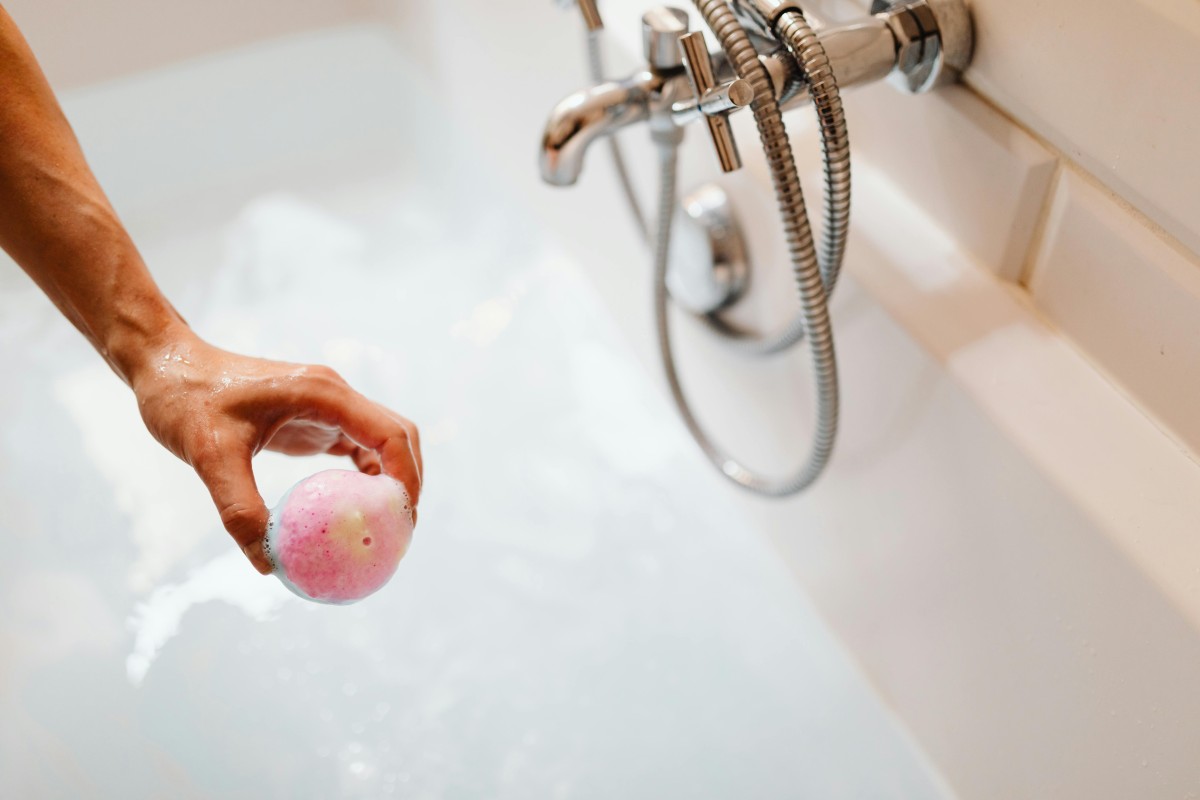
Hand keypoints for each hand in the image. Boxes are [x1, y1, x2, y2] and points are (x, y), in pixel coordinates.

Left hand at [129, 330, 421, 573]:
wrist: (166, 366)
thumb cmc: (186, 400)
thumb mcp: (210, 457)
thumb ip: (240, 510)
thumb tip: (268, 565)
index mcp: (322, 394)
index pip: (389, 433)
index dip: (407, 476)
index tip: (403, 519)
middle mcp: (333, 396)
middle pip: (398, 436)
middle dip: (408, 482)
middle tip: (400, 531)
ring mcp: (326, 407)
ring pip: (382, 442)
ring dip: (392, 480)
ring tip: (385, 527)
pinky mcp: (313, 420)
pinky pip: (356, 450)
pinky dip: (366, 480)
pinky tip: (355, 512)